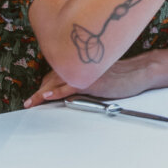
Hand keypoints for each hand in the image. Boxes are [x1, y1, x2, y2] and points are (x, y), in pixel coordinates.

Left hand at [24, 55, 154, 107]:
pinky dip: (56, 91)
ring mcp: (85, 73)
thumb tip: (74, 87)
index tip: (37, 94)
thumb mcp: (102, 76)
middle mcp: (81, 66)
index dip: (46, 84)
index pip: (58, 73)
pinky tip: (46, 95)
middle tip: (28, 102)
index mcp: (82, 65)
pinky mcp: (91, 81)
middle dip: (40, 90)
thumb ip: (87, 78)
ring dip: (42, 93)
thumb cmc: (124, 75)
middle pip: (54, 76)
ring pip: (58, 81)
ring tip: (31, 102)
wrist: (139, 72)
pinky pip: (70, 86)